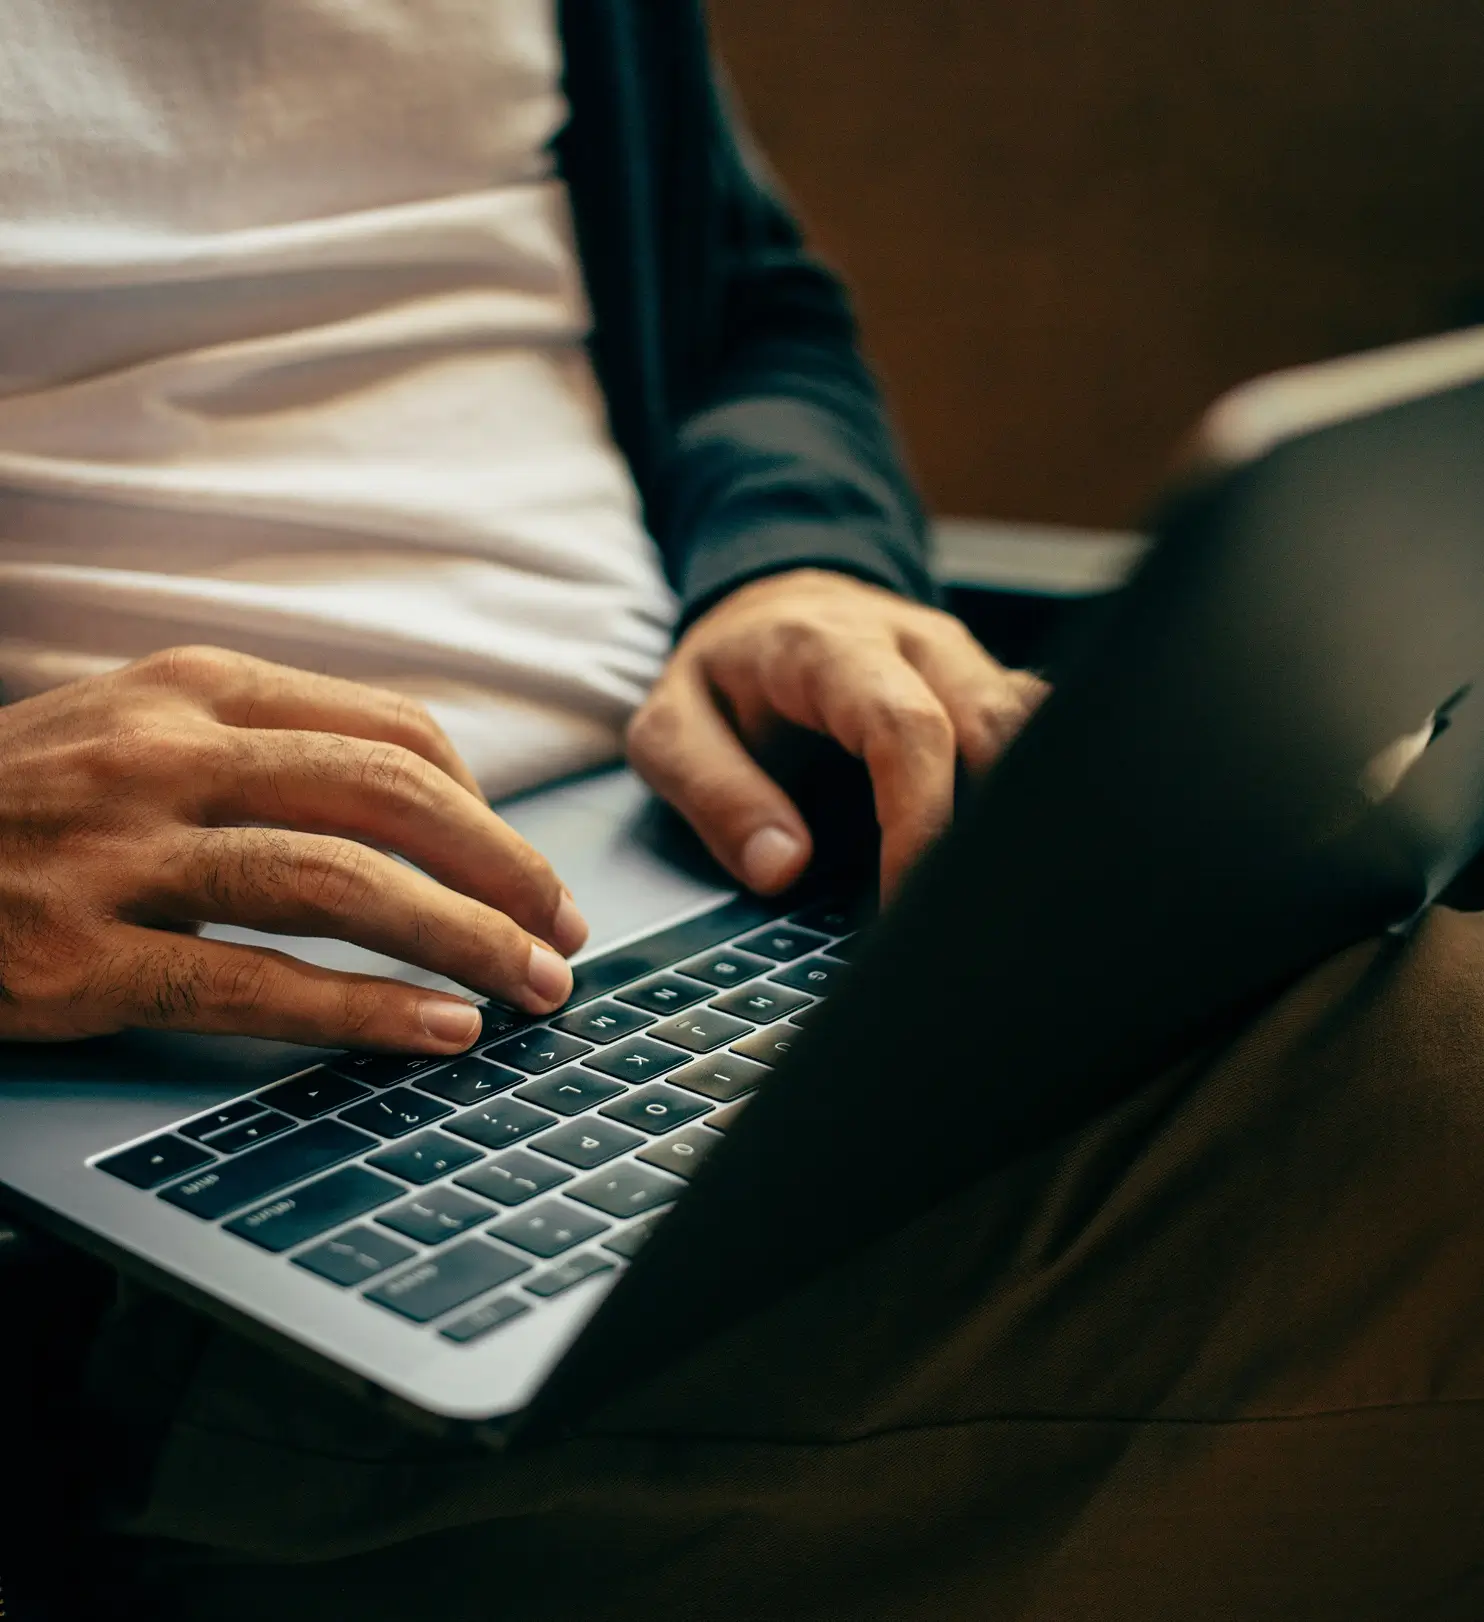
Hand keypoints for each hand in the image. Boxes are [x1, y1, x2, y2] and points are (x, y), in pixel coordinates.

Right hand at [0, 647, 587, 1048]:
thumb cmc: (22, 802)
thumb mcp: (139, 730)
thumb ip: (267, 748)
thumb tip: (422, 806)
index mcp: (194, 687)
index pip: (393, 730)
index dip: (487, 808)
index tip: (529, 869)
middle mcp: (165, 751)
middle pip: (390, 799)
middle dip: (503, 873)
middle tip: (564, 934)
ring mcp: (117, 852)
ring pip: (338, 884)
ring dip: (461, 940)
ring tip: (531, 988)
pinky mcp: (75, 956)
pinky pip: (253, 985)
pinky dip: (364, 1009)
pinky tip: (435, 1032)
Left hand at [627, 569, 1047, 897]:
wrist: (769, 606)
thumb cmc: (724, 674)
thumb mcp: (670, 728)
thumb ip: (715, 794)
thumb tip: (783, 866)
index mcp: (831, 647)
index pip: (907, 728)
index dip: (920, 820)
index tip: (906, 899)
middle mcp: (916, 643)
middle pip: (998, 726)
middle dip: (990, 827)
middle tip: (961, 916)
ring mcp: (964, 661)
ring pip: (1037, 728)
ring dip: (1024, 811)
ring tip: (992, 895)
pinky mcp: (990, 687)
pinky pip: (1041, 733)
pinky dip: (1034, 795)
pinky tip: (1010, 858)